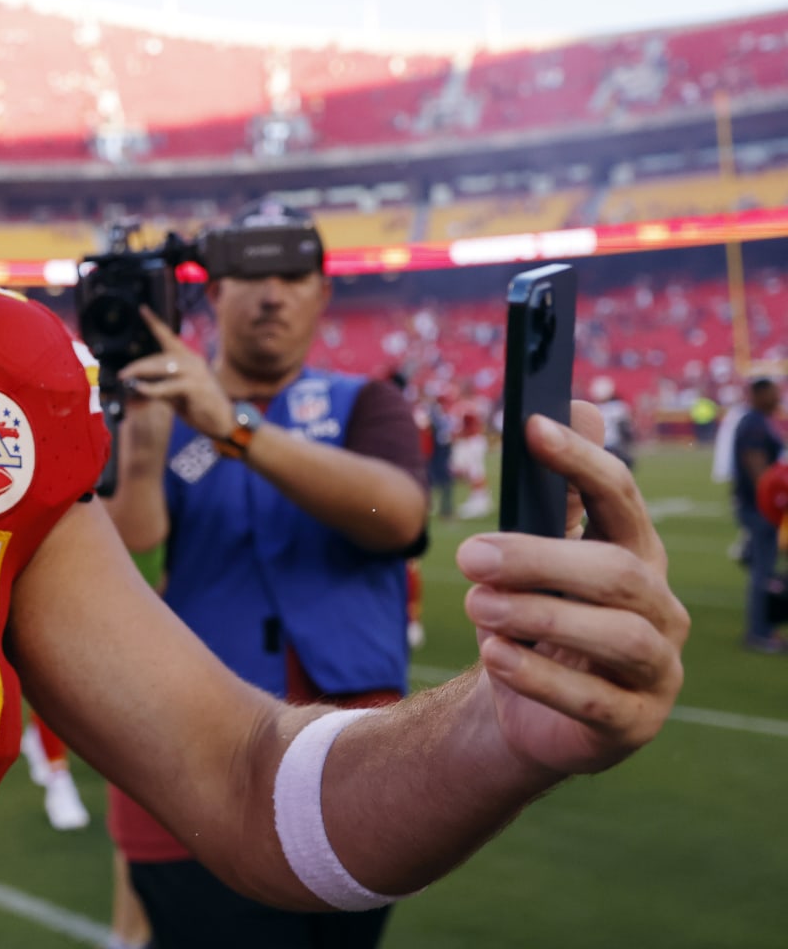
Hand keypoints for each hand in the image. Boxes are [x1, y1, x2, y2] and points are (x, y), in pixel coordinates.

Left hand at [117, 307, 236, 439]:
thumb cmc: (200, 407)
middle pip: (160, 356)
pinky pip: (170, 385)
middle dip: (138, 364)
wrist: (224, 422)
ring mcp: (196, 372)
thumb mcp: (176, 395)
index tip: (143, 309)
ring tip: (127, 378)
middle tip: (122, 373)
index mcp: (188, 359)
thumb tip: (138, 385)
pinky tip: (142, 389)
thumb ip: (159, 387)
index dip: (155, 323)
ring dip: (142, 372)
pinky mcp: (197, 386)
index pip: (169, 337)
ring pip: (163, 367)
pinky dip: (153, 388)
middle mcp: (193, 361)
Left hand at [457, 400, 687, 777]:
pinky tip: (494, 655)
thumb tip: (578, 407)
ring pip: (617, 636)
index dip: (581, 461)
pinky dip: (539, 675)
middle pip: (618, 572)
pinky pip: (593, 700)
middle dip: (540, 558)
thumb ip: (558, 495)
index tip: (531, 428)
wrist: (528, 713)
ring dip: (538, 616)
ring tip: (476, 606)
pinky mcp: (633, 723)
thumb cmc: (536, 622)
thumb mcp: (538, 559)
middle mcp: (661, 610)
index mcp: (637, 556)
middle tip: (469, 555)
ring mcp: (657, 669)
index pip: (622, 498)